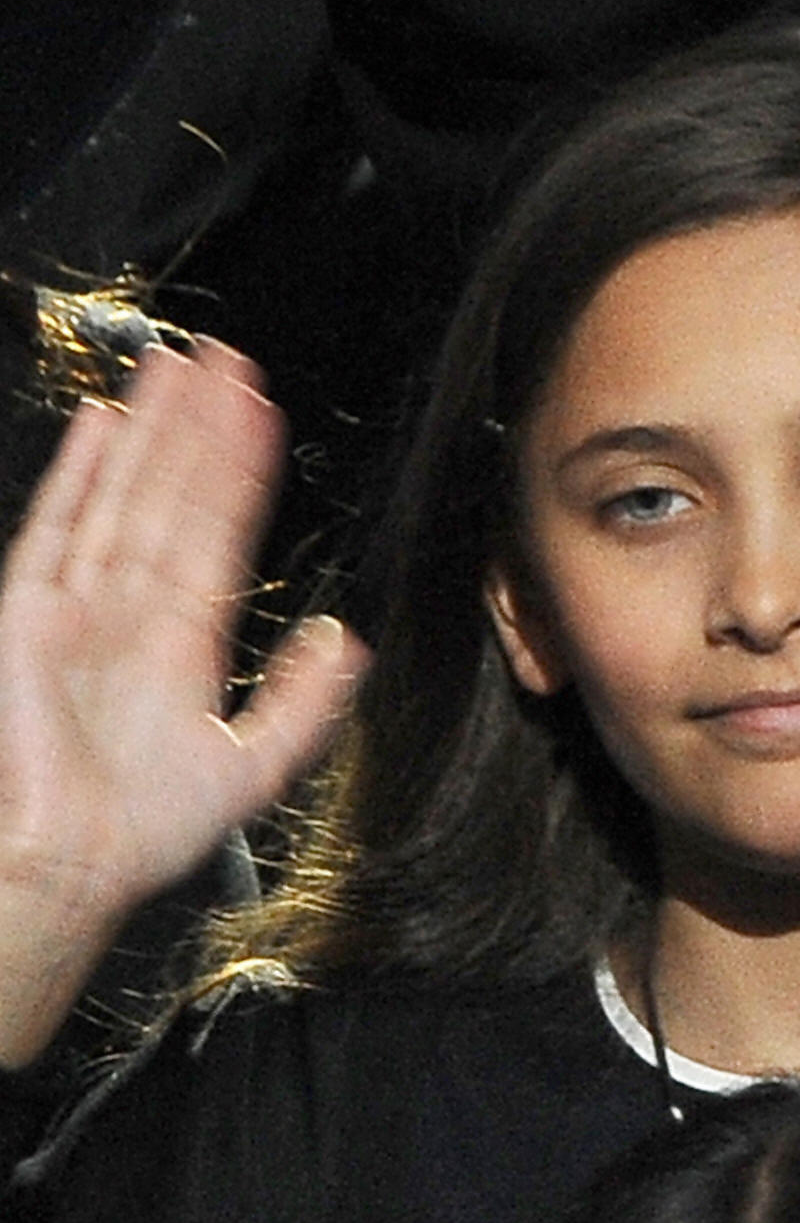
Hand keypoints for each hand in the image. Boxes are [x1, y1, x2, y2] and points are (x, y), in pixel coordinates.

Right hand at [0, 338, 365, 1063]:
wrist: (75, 862)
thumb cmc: (148, 830)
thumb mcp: (254, 764)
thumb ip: (302, 703)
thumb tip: (345, 640)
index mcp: (183, 642)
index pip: (218, 535)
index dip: (240, 475)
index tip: (262, 415)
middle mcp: (132, 611)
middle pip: (172, 498)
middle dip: (200, 430)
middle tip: (227, 359)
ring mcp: (80, 604)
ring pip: (124, 496)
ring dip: (154, 434)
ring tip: (178, 367)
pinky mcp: (32, 611)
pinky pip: (57, 529)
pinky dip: (80, 478)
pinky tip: (106, 428)